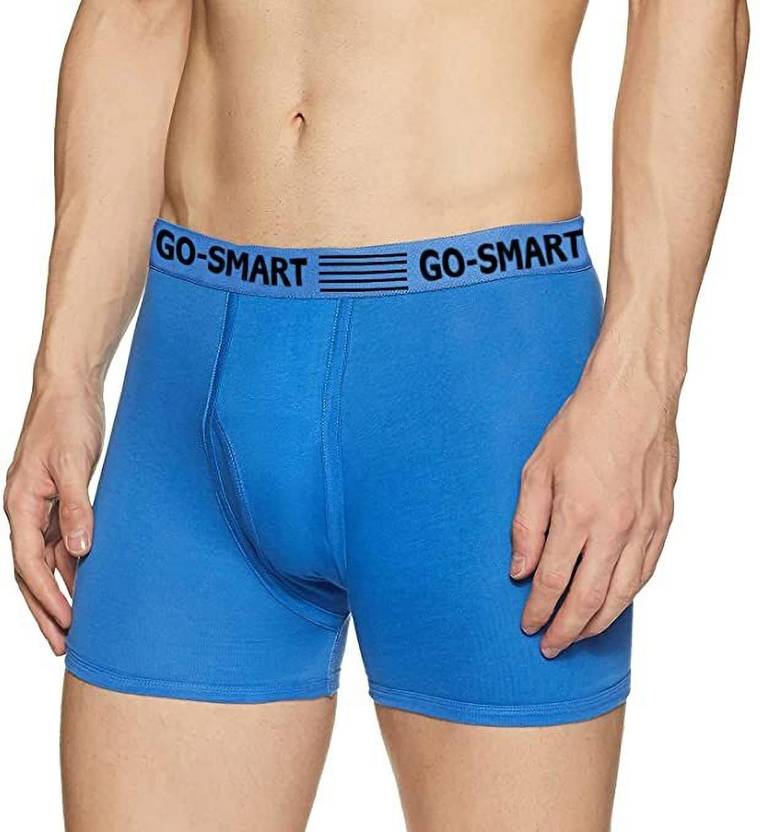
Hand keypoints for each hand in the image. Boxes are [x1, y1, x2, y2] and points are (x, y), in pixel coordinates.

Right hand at [4, 383, 103, 653]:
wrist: (70, 388)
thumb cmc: (67, 419)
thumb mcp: (72, 462)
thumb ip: (76, 506)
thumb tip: (81, 550)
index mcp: (20, 504)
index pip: (30, 563)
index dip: (47, 597)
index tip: (65, 625)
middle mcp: (25, 510)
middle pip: (32, 571)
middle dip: (46, 608)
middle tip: (64, 644)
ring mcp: (41, 506)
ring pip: (47, 560)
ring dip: (60, 591)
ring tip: (75, 625)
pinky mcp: (59, 498)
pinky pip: (61, 541)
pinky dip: (71, 565)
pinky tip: (86, 582)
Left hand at [510, 356, 678, 657]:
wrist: (633, 396)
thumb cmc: (582, 426)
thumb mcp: (536, 469)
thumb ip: (527, 524)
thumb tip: (520, 569)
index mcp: (577, 515)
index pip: (553, 581)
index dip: (539, 609)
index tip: (528, 626)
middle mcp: (615, 528)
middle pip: (589, 598)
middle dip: (567, 629)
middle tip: (552, 646)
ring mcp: (644, 527)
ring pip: (623, 593)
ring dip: (599, 622)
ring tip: (580, 635)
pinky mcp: (663, 520)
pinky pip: (646, 572)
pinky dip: (629, 596)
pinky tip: (615, 603)